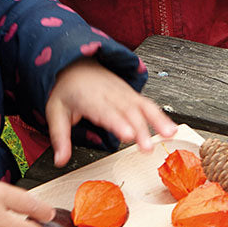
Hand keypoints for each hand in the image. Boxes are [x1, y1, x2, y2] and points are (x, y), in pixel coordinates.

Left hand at [46, 58, 177, 165]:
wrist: (78, 66)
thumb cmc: (68, 91)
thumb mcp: (56, 112)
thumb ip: (60, 138)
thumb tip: (60, 161)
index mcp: (89, 98)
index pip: (105, 112)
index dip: (117, 123)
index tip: (128, 135)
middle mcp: (110, 94)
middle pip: (127, 112)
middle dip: (140, 129)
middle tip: (147, 147)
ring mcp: (124, 93)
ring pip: (142, 107)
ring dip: (157, 121)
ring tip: (170, 134)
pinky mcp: (133, 95)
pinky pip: (149, 105)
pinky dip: (161, 116)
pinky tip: (171, 128)